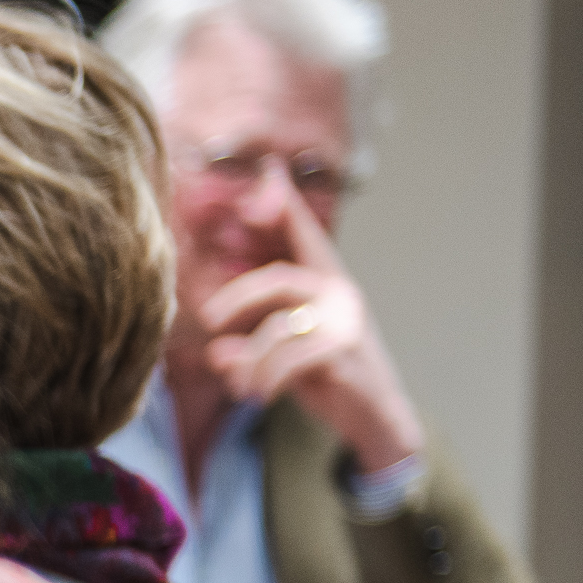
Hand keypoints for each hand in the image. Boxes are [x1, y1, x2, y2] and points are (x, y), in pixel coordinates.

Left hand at [196, 194, 423, 472]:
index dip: (285, 203)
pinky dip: (263, 379)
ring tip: (241, 385)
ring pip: (278, 330)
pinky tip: (256, 394)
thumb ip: (249, 341)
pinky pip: (290, 361)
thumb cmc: (323, 373)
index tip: (270, 166)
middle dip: (237, 301)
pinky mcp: (346, 355)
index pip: (303, 234)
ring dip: (249, 362)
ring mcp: (346, 323)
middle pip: (278, 280)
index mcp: (324, 281)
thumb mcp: (283, 349)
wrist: (374, 415)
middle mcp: (339, 294)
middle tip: (208, 320)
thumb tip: (216, 352)